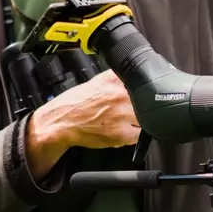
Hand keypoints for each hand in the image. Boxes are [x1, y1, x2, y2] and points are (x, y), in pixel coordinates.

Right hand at [25, 70, 140, 178]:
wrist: (62, 121)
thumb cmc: (77, 103)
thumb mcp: (98, 81)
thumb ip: (117, 77)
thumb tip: (135, 75)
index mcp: (115, 80)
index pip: (144, 82)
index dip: (149, 89)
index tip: (150, 93)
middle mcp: (119, 95)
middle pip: (147, 101)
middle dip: (146, 106)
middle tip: (135, 110)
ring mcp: (121, 115)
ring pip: (146, 119)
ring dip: (142, 121)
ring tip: (130, 121)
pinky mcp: (120, 134)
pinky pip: (139, 136)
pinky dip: (135, 135)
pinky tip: (125, 132)